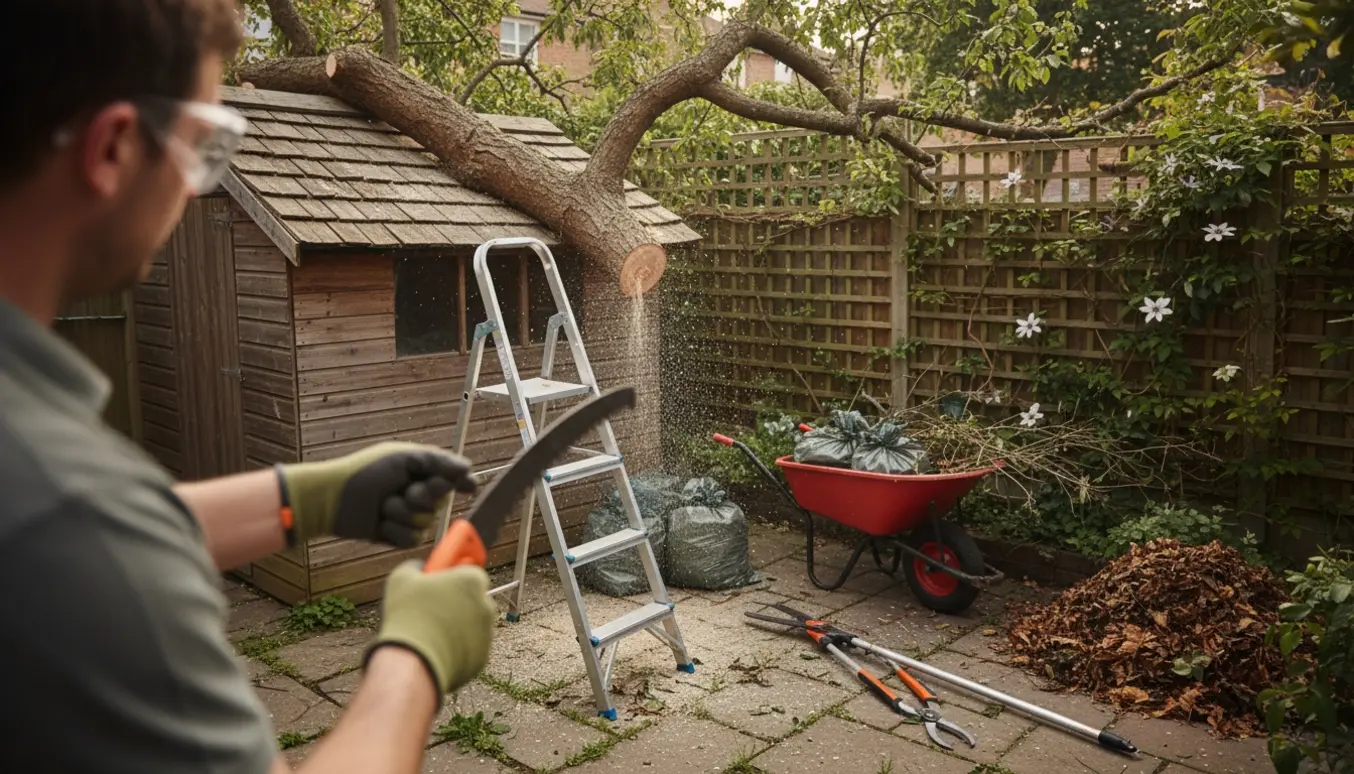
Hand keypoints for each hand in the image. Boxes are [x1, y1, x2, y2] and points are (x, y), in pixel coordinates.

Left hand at [277, 442, 475, 546]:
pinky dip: (395, 530)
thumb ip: (438, 462)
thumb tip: (469, 467)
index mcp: (419, 472)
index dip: (460, 483)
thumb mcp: (403, 458)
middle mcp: (417, 494)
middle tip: (404, 490)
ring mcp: (407, 517)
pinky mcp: (397, 536)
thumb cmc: (365, 472)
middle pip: (440, 503)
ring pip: (426, 523)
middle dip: (422, 497)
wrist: (332, 499)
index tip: (468, 487)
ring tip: (383, 506)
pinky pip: (412, 539)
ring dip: (403, 514)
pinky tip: (379, 523)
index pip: (450, 478)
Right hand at [365, 560, 496, 693]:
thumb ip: (416, 566)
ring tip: (429, 632)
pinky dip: (457, 649)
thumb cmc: (408, 616)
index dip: (453, 577)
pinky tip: (435, 650)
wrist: (414, 661)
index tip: (440, 582)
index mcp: (472, 581)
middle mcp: (487, 605)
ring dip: (457, 626)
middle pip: (474, 599)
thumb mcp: (402, 578)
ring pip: (472, 625)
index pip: (469, 572)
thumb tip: (419, 568)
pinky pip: (469, 649)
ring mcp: (487, 633)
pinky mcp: (482, 658)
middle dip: (457, 602)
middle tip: (433, 608)